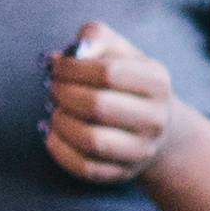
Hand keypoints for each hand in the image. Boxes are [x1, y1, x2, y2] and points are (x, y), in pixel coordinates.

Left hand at [43, 22, 185, 186]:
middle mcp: (155, 119)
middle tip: (52, 88)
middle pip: (98, 106)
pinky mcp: (122, 173)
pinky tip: (51, 133)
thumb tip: (74, 53)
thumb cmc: (127, 80)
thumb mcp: (119, 50)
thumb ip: (96, 37)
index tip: (56, 67)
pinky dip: (59, 150)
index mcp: (157, 82)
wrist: (156, 125)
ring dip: (61, 122)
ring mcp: (141, 150)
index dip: (73, 68)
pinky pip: (85, 168)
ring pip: (92, 141)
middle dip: (63, 94)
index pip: (108, 73)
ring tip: (54, 110)